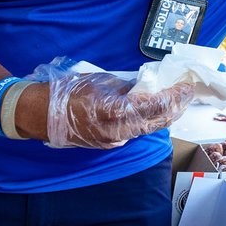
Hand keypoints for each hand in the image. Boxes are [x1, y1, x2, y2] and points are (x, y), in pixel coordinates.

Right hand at [30, 58, 193, 148]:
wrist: (38, 115)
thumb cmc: (66, 92)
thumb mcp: (100, 82)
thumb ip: (126, 86)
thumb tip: (146, 86)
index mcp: (115, 110)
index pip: (155, 105)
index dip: (175, 96)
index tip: (186, 86)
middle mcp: (117, 130)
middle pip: (157, 122)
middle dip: (175, 108)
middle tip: (186, 94)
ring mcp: (113, 140)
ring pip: (147, 129)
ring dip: (163, 116)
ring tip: (174, 102)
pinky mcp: (107, 144)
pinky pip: (134, 133)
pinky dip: (146, 122)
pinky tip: (153, 113)